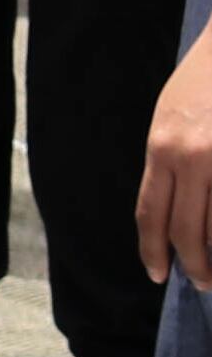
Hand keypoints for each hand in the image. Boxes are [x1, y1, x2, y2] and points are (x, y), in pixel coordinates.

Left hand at [139, 26, 211, 287]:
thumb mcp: (173, 114)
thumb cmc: (208, 73)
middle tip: (203, 284)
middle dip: (194, 263)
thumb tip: (172, 206)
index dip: (153, 250)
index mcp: (163, 146)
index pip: (151, 214)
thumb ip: (169, 158)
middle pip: (187, 228)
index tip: (158, 273)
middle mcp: (194, 155)